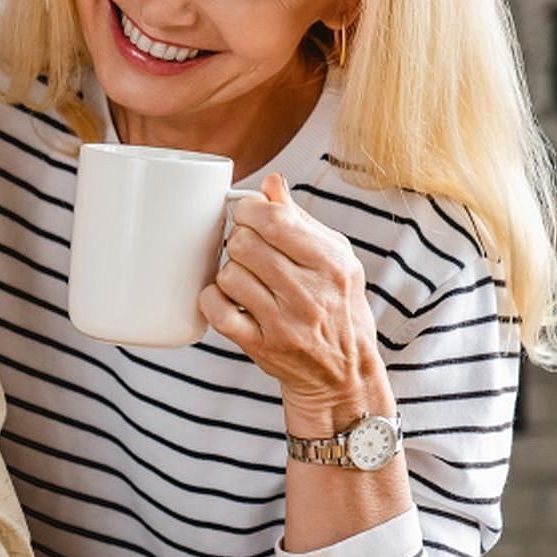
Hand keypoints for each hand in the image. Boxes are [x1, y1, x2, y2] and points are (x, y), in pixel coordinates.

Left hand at [199, 173, 386, 424]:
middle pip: (244, 244)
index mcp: (331, 263)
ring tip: (246, 279)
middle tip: (247, 251)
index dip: (249, 210)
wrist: (343, 374)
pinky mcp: (261, 346)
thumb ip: (300, 220)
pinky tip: (228, 299)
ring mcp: (285, 323)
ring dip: (229, 273)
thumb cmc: (337, 307)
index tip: (247, 216)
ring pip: (228, 275)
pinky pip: (217, 310)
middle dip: (238, 241)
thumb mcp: (335, 260)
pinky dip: (213, 300)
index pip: (274, 220)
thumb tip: (271, 182)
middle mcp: (311, 293)